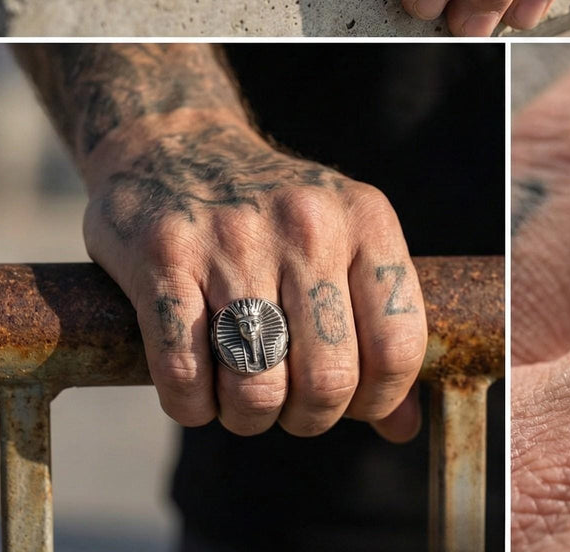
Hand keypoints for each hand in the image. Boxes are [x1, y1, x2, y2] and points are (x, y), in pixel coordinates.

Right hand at [82, 109, 426, 440]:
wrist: (180, 143)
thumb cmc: (276, 216)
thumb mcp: (346, 244)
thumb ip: (379, 329)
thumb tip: (405, 427)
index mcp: (365, 220)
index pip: (397, 343)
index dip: (379, 398)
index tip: (353, 402)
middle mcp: (306, 225)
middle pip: (327, 380)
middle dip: (309, 417)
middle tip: (291, 404)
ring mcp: (234, 239)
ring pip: (256, 387)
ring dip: (249, 416)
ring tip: (244, 395)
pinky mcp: (165, 256)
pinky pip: (184, 376)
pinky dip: (192, 405)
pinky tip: (198, 387)